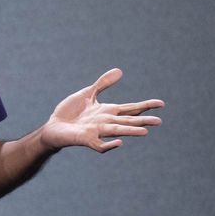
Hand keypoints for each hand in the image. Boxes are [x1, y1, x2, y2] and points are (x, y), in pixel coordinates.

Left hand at [41, 68, 163, 152]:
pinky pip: (99, 145)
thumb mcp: (87, 94)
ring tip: (145, 132)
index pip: (130, 109)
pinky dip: (108, 145)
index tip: (161, 104)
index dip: (145, 106)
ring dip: (130, 132)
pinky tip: (118, 143)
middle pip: (127, 121)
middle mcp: (105, 122)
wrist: (53, 126)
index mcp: (108, 111)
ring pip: (117, 131)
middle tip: (159, 121)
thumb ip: (103, 84)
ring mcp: (96, 131)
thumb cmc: (71, 112)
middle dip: (142, 121)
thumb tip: (120, 71)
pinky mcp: (85, 139)